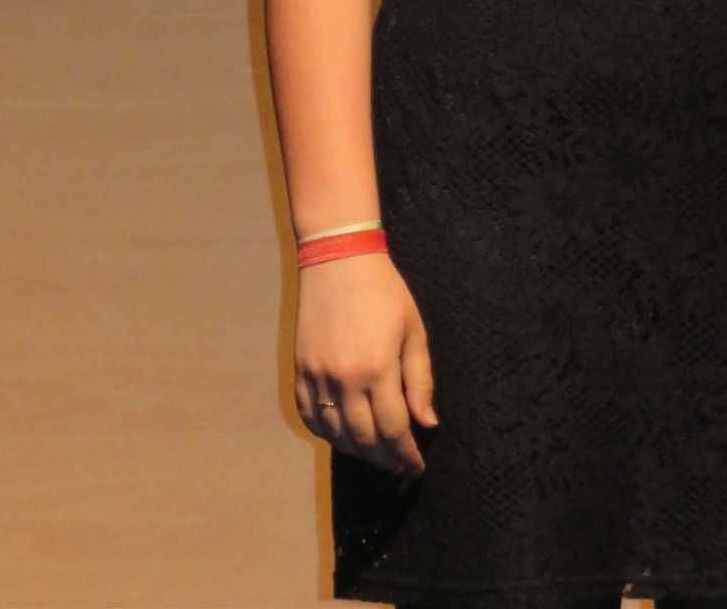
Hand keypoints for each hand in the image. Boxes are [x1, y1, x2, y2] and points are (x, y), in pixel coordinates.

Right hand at [294, 252, 439, 484]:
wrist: (339, 260)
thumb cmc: (384, 292)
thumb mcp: (413, 330)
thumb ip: (420, 380)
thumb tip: (427, 424)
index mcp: (378, 369)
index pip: (394, 430)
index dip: (407, 455)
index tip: (416, 466)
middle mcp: (345, 379)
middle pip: (365, 440)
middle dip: (385, 459)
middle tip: (399, 465)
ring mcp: (317, 377)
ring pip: (336, 435)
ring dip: (358, 451)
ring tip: (376, 453)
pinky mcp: (300, 371)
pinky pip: (310, 417)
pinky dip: (327, 434)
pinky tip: (342, 435)